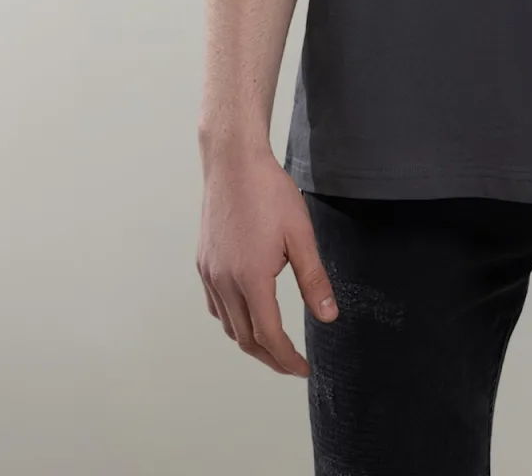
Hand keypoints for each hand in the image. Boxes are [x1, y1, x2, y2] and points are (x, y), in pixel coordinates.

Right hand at [196, 144, 337, 375]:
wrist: (233, 162)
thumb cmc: (270, 192)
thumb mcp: (301, 235)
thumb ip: (314, 279)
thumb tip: (328, 317)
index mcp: (251, 278)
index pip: (269, 335)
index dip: (287, 358)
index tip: (303, 369)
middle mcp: (224, 282)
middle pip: (245, 338)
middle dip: (270, 357)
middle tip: (292, 365)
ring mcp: (209, 273)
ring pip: (228, 325)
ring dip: (250, 342)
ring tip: (274, 345)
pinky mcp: (203, 263)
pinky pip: (216, 306)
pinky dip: (233, 320)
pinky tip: (248, 314)